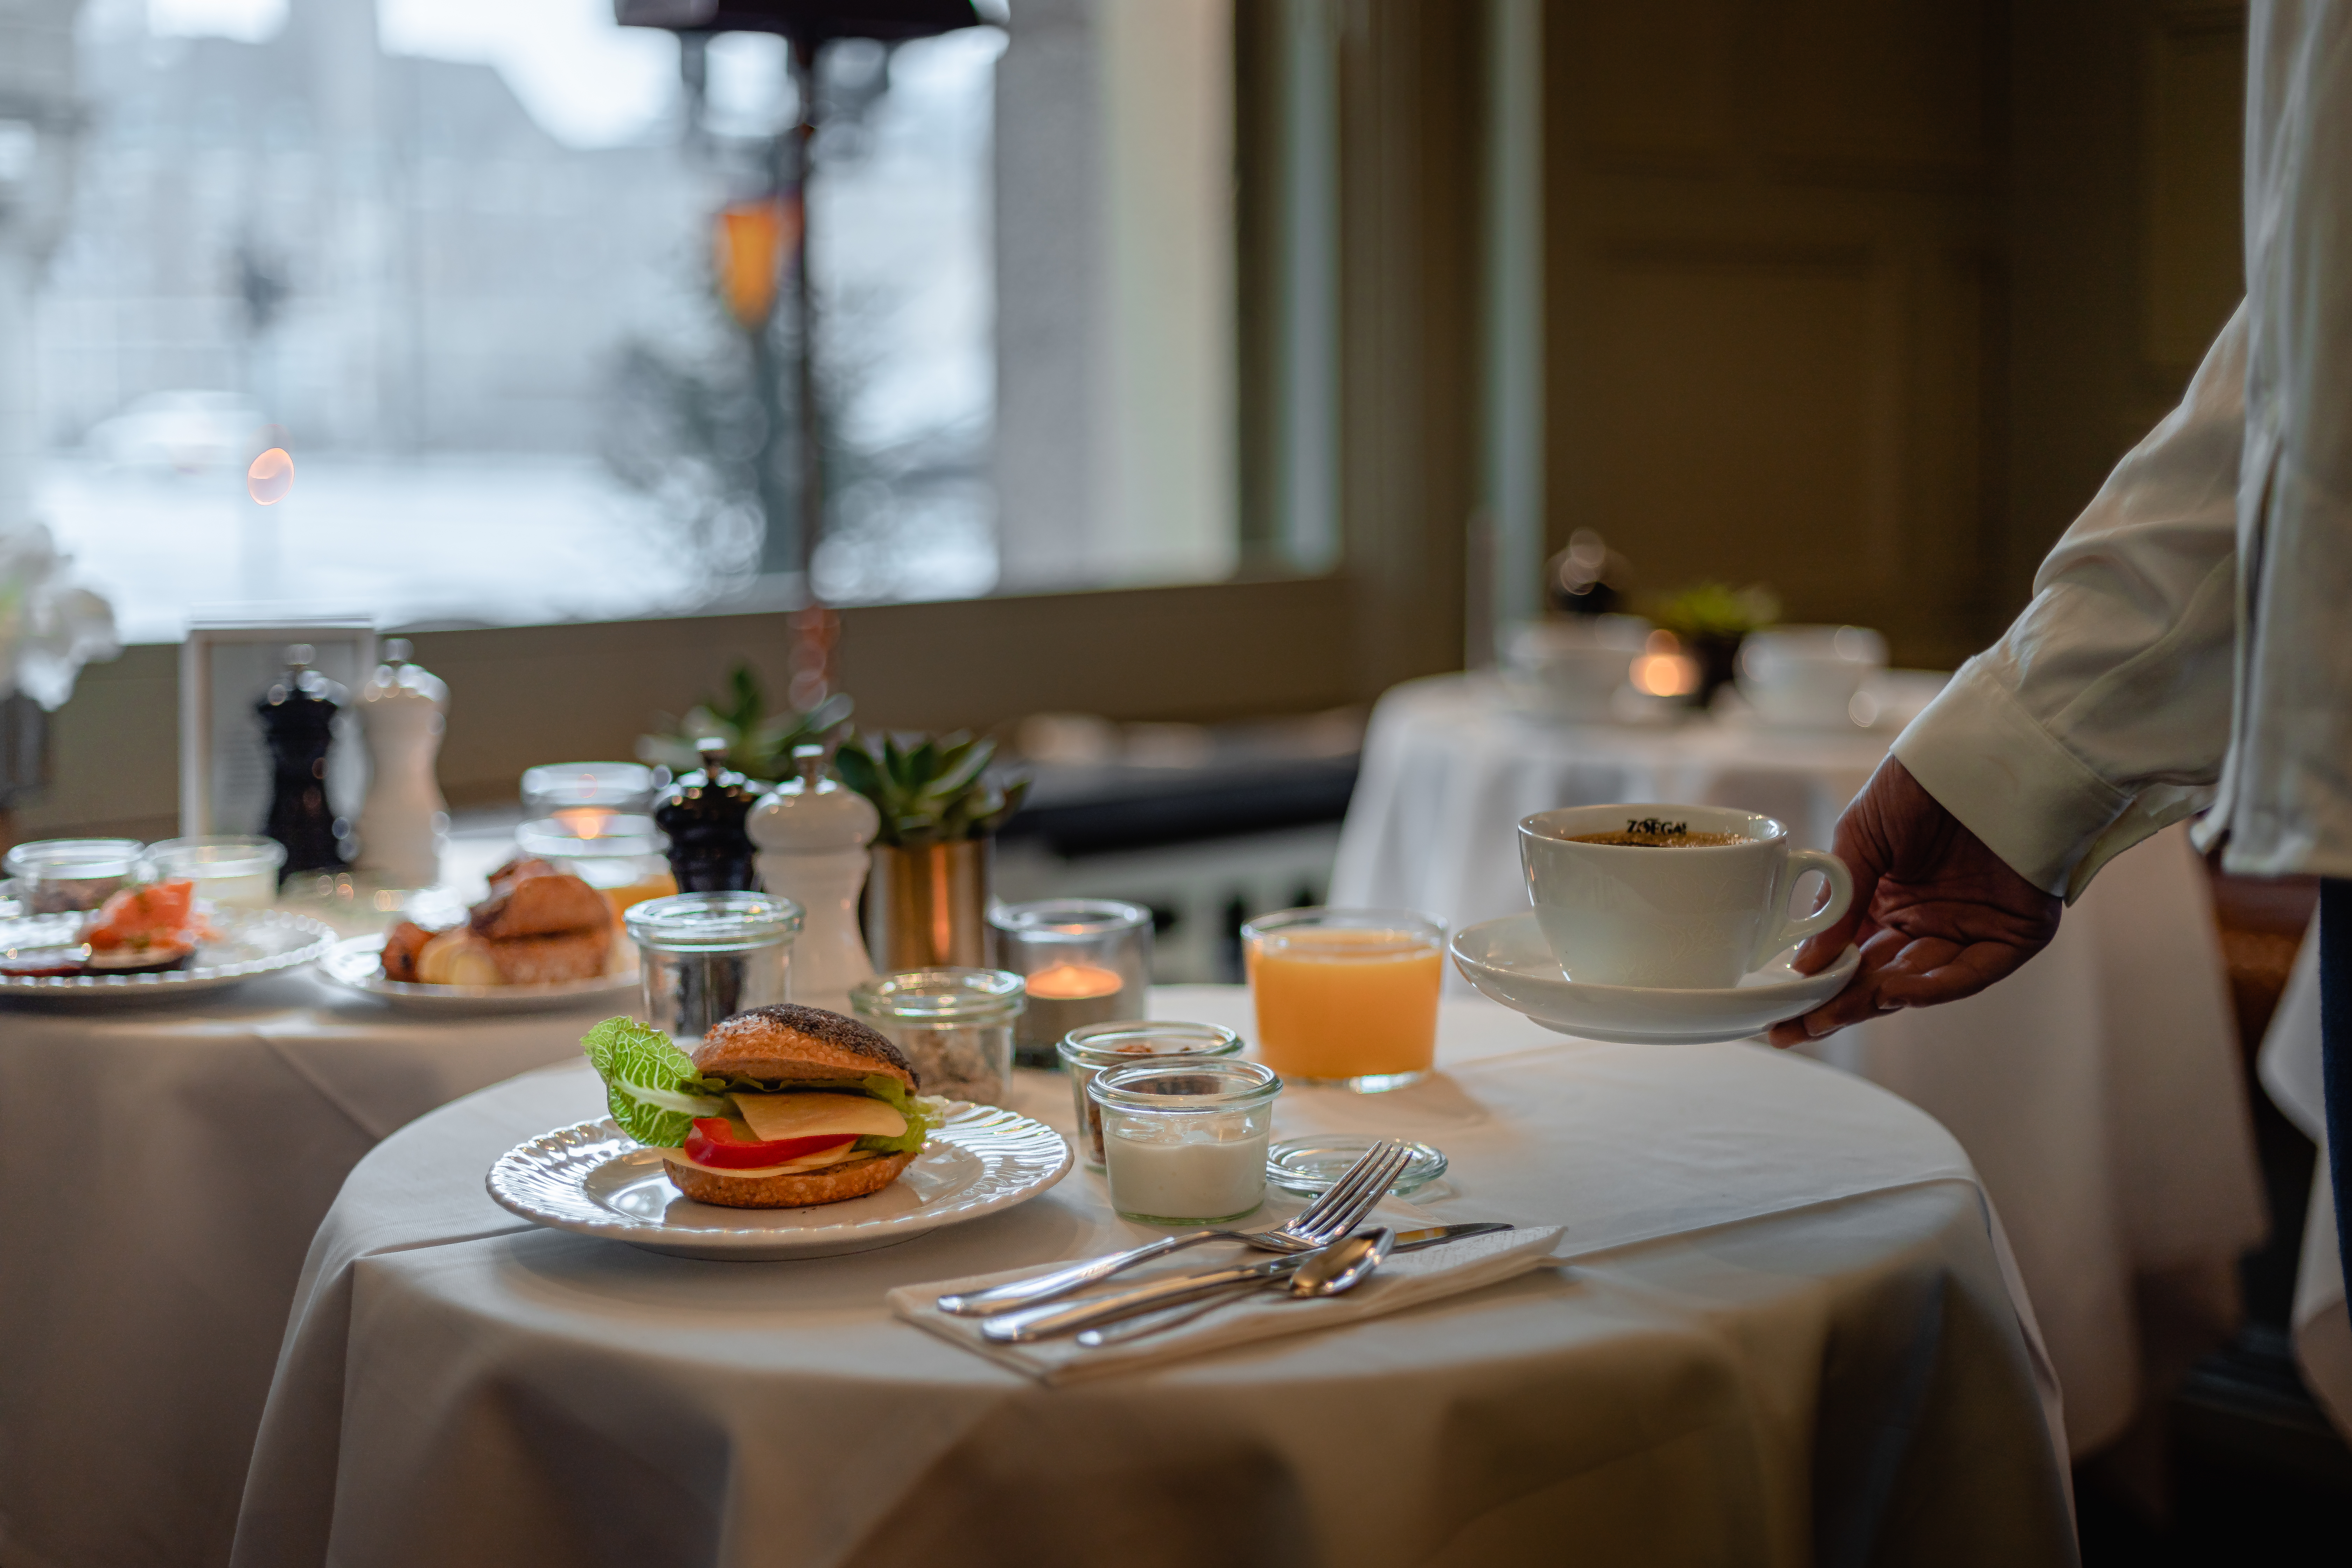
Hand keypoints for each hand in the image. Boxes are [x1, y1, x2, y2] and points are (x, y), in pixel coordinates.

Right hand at [1766, 757, 2062, 1044]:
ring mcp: (1969, 930)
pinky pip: (1971, 973)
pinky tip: (1894, 991)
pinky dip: (1934, 988)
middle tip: (1793, 1029)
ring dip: (1874, 1001)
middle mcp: (1927, 922)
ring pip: (1918, 982)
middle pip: (1878, 978)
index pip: (1850, 957)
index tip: (1779, 1010)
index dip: (1816, 985)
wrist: (1988, 747)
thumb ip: (1837, 902)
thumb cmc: (1921, 781)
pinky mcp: (2013, 934)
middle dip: (1836, 1005)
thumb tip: (1804, 962)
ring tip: (1828, 1014)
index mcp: (1888, 900)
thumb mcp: (1860, 836)